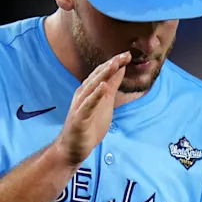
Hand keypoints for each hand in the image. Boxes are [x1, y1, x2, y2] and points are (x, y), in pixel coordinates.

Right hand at [56, 51, 129, 166]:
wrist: (72, 148)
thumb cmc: (89, 125)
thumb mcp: (106, 103)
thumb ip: (112, 86)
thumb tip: (121, 70)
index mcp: (89, 90)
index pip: (102, 73)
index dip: (115, 63)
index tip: (128, 54)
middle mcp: (83, 94)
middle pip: (98, 76)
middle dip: (111, 64)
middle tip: (125, 54)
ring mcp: (80, 105)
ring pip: (92, 87)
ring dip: (103, 75)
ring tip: (115, 64)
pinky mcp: (79, 118)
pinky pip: (88, 105)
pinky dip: (95, 95)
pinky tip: (103, 87)